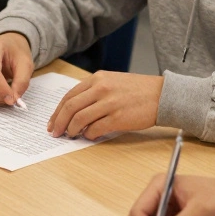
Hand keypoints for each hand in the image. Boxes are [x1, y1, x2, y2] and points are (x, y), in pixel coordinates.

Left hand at [46, 72, 163, 139]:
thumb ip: (93, 91)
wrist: (162, 95)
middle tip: (55, 132)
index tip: (52, 122)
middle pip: (70, 107)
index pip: (69, 96)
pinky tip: (88, 136)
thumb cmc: (138, 90)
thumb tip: (75, 110)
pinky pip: (96, 129)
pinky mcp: (118, 118)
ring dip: (72, 130)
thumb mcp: (112, 81)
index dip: (57, 111)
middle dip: (59, 122)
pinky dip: (88, 134)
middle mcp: (101, 89)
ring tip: (70, 135)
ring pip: (80, 119)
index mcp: (97, 79)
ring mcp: (110, 103)